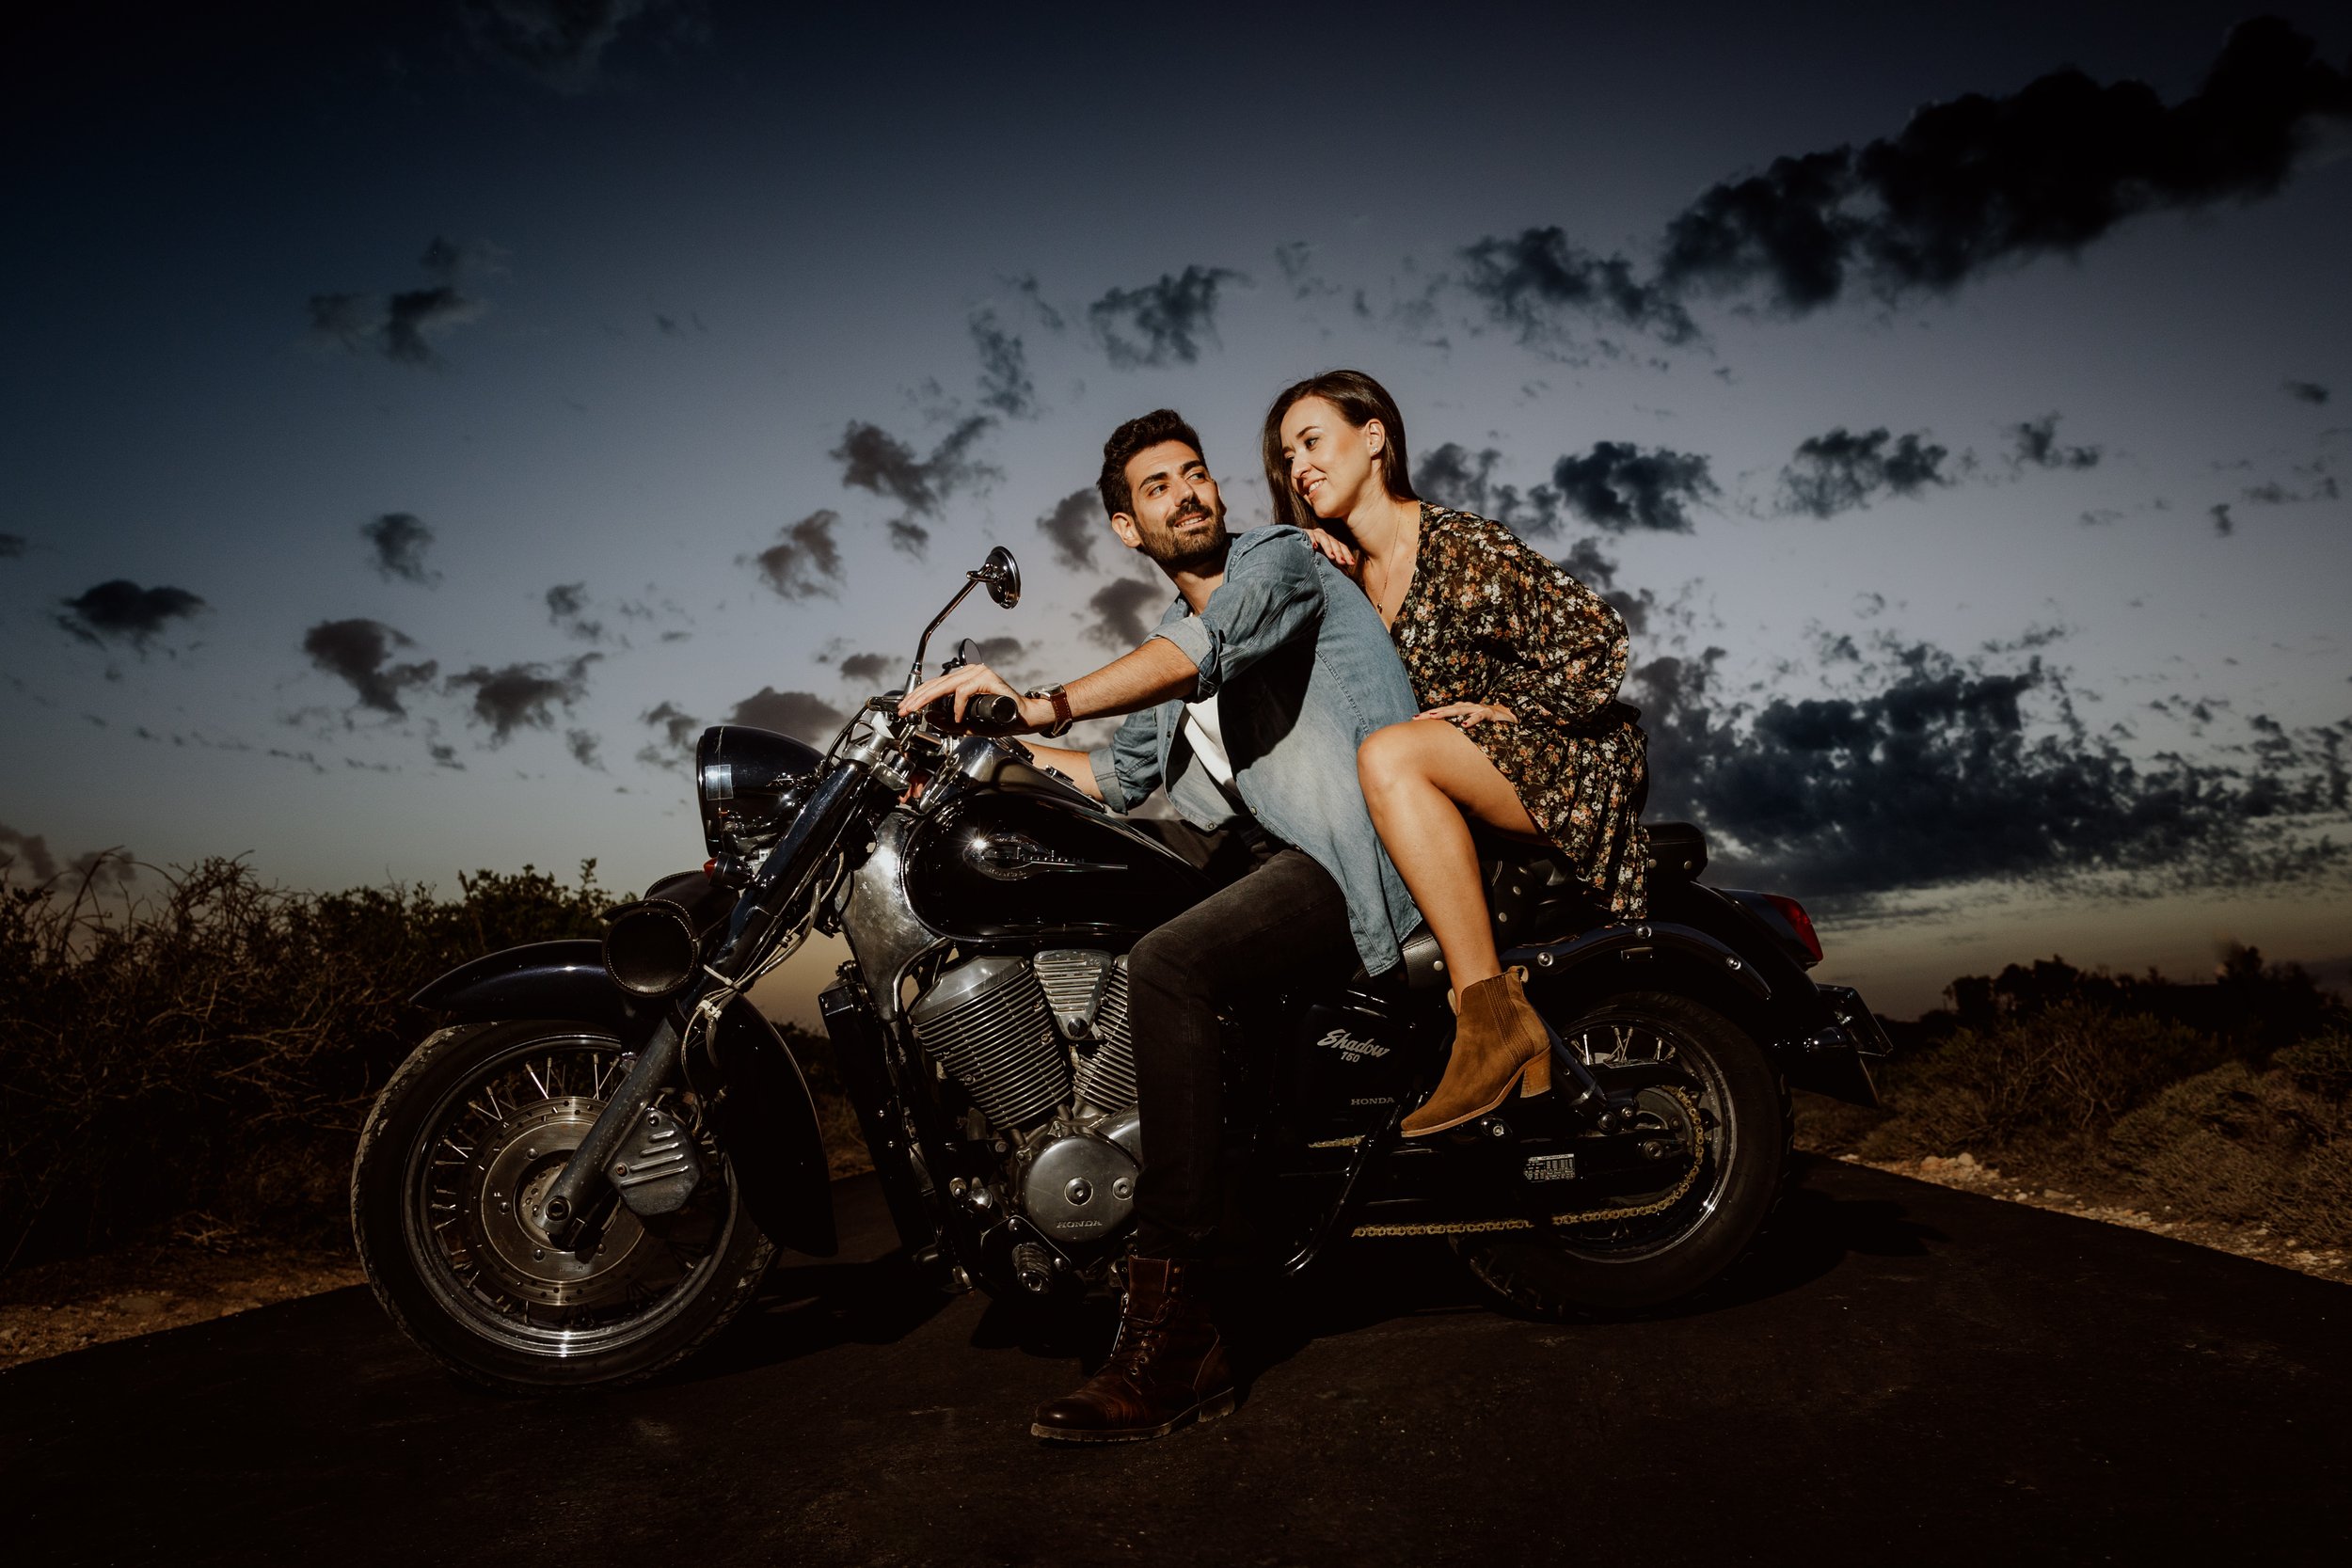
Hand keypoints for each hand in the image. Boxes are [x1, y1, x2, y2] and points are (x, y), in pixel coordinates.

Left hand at [897, 663, 1049, 730]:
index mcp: (965, 679)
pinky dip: (958, 706)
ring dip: (928, 699)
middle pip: (936, 683)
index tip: (905, 708)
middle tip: (904, 709)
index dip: (918, 696)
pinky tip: (957, 718)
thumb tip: (929, 716)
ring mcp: (978, 673)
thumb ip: (949, 722)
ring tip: (918, 710)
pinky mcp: (986, 678)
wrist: (1024, 718)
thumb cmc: (1001, 719)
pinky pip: (964, 691)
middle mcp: (970, 672)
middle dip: (917, 698)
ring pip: (945, 684)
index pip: (935, 685)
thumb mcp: (968, 724)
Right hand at [1302, 526, 1357, 569]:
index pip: (1341, 547)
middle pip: (1335, 543)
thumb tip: (1347, 574)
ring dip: (1328, 547)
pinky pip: (1310, 535)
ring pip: (1324, 538)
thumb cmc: (1310, 555)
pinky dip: (1312, 540)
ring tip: (1331, 556)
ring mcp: (1315, 533)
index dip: (1347, 555)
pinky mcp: (1305, 533)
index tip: (1352, 564)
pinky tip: (1314, 547)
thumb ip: (1334, 565)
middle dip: (1339, 553)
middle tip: (1342, 562)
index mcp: (1331, 542)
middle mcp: (1324, 536)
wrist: (1294, 547)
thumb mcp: (1324, 560)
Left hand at [1416, 701, 1516, 726]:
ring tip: (1433, 716)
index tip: (1414, 719)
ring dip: (1446, 712)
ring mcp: (1478, 709)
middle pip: (1446, 709)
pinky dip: (1472, 720)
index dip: (1429, 714)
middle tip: (1417, 718)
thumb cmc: (1488, 725)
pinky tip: (1464, 725)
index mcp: (1462, 711)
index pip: (1442, 712)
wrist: (1510, 718)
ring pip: (1459, 710)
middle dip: (1431, 713)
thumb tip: (1442, 744)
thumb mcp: (1471, 729)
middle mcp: (1468, 708)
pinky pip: (1480, 716)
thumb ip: (1458, 732)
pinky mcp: (1490, 713)